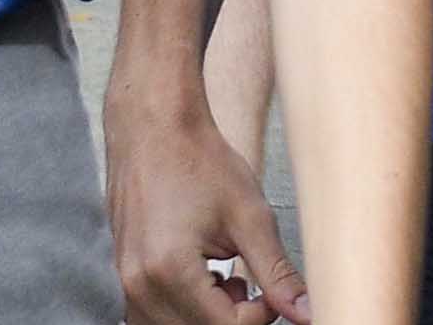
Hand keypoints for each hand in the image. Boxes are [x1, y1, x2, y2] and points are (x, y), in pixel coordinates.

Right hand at [104, 89, 308, 324]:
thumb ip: (277, 273)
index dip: (261, 314)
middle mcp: (140, 284)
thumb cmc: (199, 160)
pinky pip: (155, 316)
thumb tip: (307, 313)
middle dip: (235, 317)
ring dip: (209, 316)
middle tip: (250, 280)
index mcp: (170, 269)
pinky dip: (185, 309)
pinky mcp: (125, 277)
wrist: (155, 127)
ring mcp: (127, 283)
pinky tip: (204, 276)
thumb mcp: (249, 216)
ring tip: (226, 276)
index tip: (271, 288)